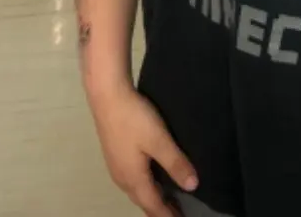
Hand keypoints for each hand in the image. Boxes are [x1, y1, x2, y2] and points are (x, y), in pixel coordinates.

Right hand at [88, 84, 197, 216]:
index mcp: (133, 179)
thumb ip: (175, 163)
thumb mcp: (159, 140)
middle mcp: (122, 178)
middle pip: (144, 200)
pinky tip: (153, 177)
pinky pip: (133, 179)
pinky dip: (146, 185)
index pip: (154, 205)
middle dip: (161, 209)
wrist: (107, 96)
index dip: (168, 215)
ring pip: (137, 190)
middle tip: (179, 213)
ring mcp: (116, 167)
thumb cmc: (134, 119)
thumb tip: (192, 187)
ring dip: (153, 197)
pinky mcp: (116, 155)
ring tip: (169, 199)